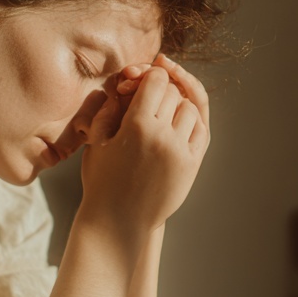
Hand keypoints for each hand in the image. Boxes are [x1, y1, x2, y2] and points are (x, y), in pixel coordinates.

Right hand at [78, 56, 209, 235]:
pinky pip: (200, 130)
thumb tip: (123, 87)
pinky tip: (179, 120)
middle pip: (173, 93)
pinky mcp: (191, 164)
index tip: (143, 78)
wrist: (119, 221)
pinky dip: (192, 120)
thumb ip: (109, 110)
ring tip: (162, 110)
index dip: (150, 75)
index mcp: (136, 126)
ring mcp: (180, 151)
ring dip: (177, 104)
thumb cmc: (101, 180)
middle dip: (162, 89)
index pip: (156, 81)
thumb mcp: (97, 142)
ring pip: (190, 109)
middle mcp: (162, 136)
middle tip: (150, 94)